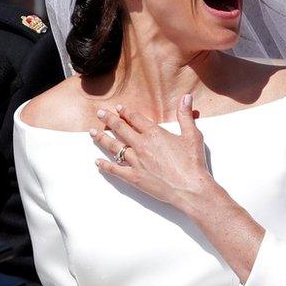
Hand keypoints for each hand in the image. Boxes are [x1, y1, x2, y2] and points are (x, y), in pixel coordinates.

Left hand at [91, 95, 215, 208]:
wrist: (190, 188)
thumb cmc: (192, 163)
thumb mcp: (192, 135)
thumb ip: (185, 115)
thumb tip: (186, 97)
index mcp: (154, 134)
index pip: (135, 118)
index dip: (126, 112)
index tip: (118, 108)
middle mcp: (141, 145)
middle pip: (120, 129)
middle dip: (108, 120)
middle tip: (99, 113)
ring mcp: (136, 162)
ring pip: (114, 147)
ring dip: (102, 139)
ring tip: (92, 133)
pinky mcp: (134, 177)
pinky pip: (115, 170)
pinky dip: (104, 166)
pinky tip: (97, 162)